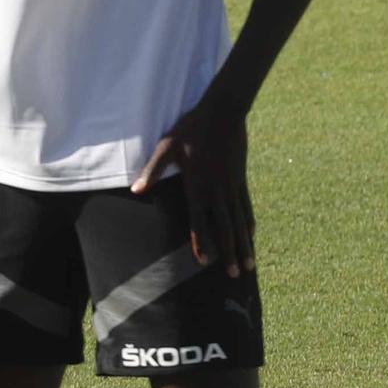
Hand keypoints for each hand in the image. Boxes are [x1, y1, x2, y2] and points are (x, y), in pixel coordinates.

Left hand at [132, 99, 253, 276]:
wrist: (224, 111)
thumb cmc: (191, 128)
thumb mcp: (167, 146)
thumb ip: (153, 170)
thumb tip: (135, 190)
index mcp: (198, 184)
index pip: (199, 221)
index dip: (202, 242)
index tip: (204, 263)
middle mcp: (218, 190)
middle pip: (225, 228)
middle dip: (229, 253)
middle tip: (234, 275)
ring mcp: (232, 185)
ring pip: (240, 222)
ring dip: (244, 245)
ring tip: (249, 266)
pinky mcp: (240, 179)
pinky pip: (246, 207)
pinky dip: (249, 224)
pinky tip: (252, 236)